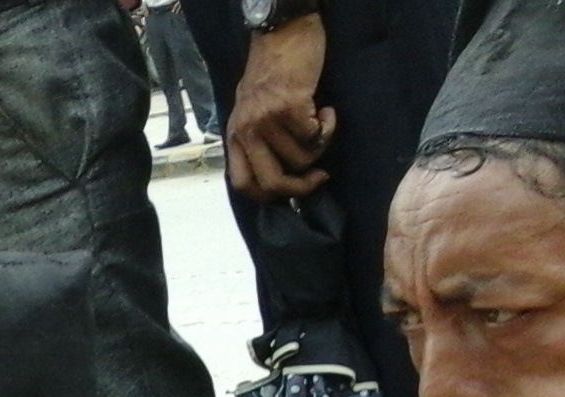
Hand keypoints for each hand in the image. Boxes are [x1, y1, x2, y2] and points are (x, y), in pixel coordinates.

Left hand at [225, 14, 335, 201]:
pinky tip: (327, 110)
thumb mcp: (252, 110)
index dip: (268, 195)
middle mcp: (246, 131)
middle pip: (272, 182)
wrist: (282, 33)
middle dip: (302, 187)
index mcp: (235, 135)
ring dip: (321, 146)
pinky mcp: (288, 107)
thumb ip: (258, 139)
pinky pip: (316, 136)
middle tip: (321, 176)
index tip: (290, 191)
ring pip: (301, 158)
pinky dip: (329, 127)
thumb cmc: (272, 70)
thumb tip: (281, 175)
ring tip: (321, 123)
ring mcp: (266, 120)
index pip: (242, 184)